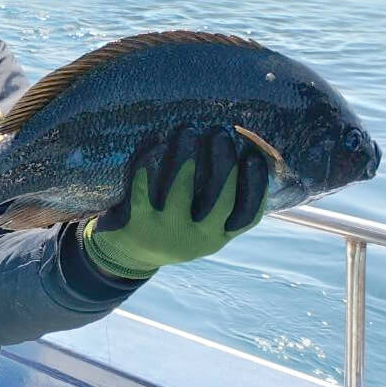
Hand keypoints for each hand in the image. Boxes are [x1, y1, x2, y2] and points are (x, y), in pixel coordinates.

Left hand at [83, 126, 268, 279]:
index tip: (254, 155)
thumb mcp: (202, 225)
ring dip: (186, 157)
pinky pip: (143, 193)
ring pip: (181, 192)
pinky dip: (148, 168)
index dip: (256, 186)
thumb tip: (249, 152)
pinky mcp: (139, 224)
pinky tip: (157, 145)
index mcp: (218, 236)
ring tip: (189, 131)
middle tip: (220, 132)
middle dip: (224, 163)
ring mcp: (168, 233)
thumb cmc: (173, 227)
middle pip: (220, 200)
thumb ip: (222, 201)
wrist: (129, 255)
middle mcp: (197, 239)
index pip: (248, 214)